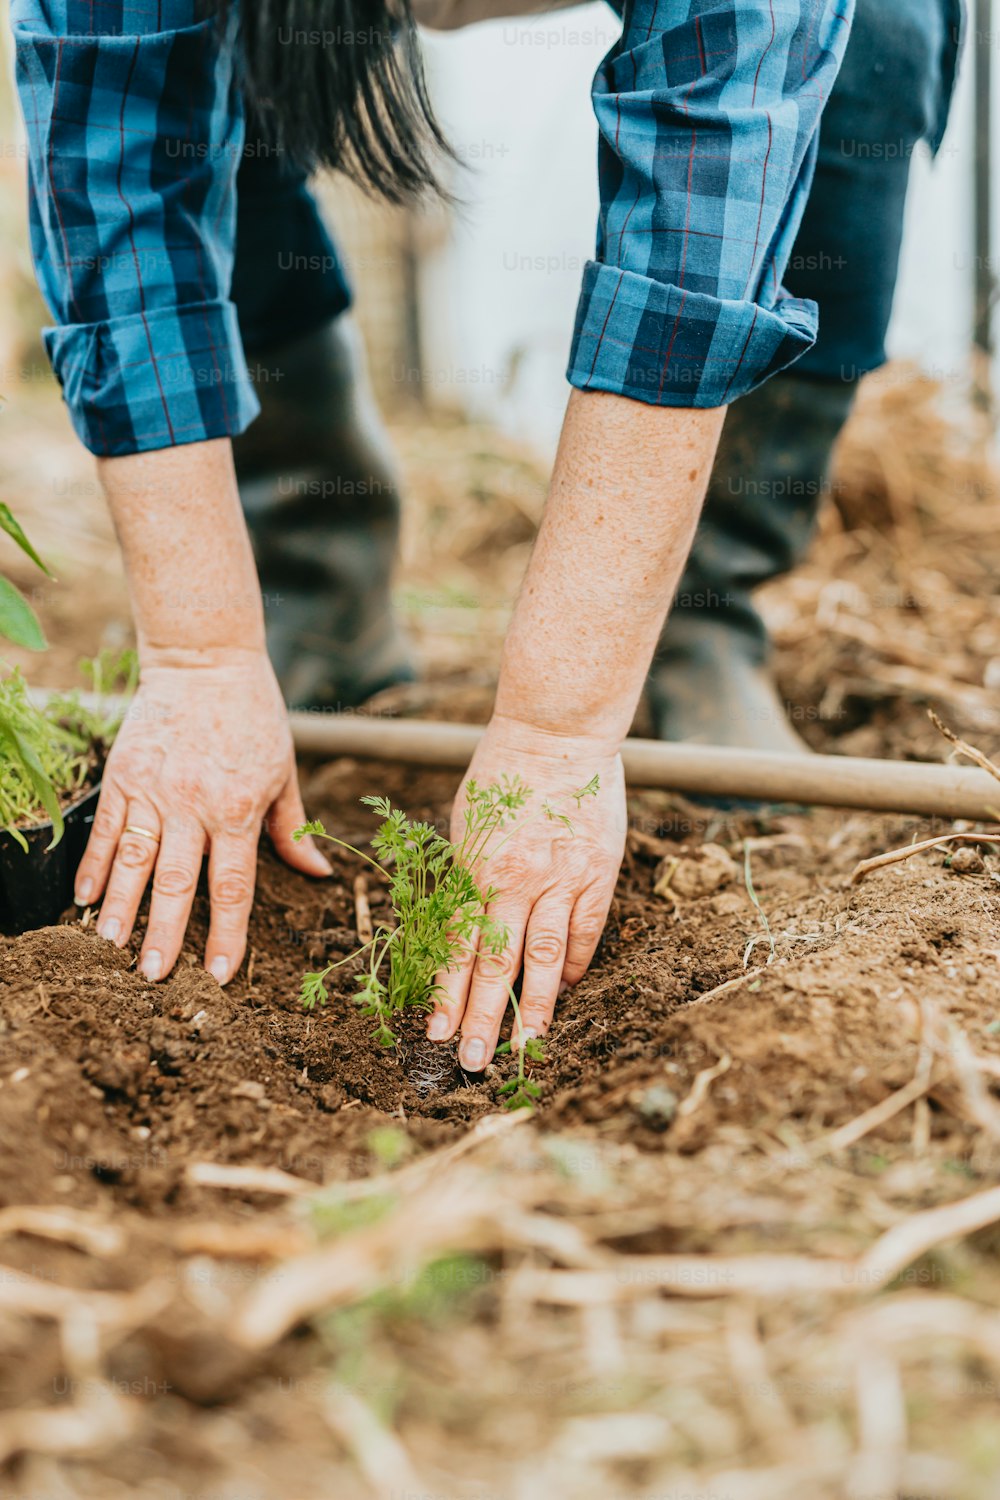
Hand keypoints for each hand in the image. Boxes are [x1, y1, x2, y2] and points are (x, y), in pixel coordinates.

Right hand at [74, 647, 330, 982]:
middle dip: (164, 935)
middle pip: (176, 883)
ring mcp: (153, 789)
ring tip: (110, 946)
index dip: (226, 935)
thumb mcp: (284, 771)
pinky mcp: (123, 774)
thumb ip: (294, 829)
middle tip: (153, 978)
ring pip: (133, 861)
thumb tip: (319, 875)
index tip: (218, 975)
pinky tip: (86, 899)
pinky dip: (95, 865)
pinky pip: (106, 828)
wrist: (206, 660)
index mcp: (240, 809)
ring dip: (121, 908)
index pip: (232, 887)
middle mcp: (194, 804)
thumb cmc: (255, 717)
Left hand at [425, 714, 626, 1070]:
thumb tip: (461, 934)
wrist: (557, 733)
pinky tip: (563, 991)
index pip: (456, 946)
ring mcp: (561, 878)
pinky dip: (574, 965)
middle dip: (482, 1018)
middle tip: (473, 1063)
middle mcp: (515, 880)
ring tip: (527, 1050)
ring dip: (533, 1009)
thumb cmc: (502, 775)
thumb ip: (466, 879)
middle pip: (496, 963)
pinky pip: (586, 932)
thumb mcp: (466, 825)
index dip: (445, 993)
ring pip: (544, 958)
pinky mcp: (598, 872)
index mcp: (475, 868)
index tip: (435, 1034)